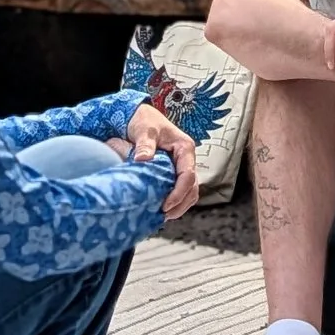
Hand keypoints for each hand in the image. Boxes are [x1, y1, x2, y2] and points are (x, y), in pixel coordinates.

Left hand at [121, 102, 198, 219]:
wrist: (141, 118)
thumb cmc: (145, 121)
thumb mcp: (145, 130)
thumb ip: (145, 144)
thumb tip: (142, 159)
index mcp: (185, 148)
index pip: (188, 175)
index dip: (178, 193)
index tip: (165, 204)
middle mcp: (187, 159)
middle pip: (192, 187)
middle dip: (181, 203)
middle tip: (164, 215)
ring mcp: (182, 167)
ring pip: (190, 192)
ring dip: (180, 206)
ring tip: (163, 216)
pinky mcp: (175, 173)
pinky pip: (181, 191)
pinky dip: (175, 202)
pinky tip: (162, 209)